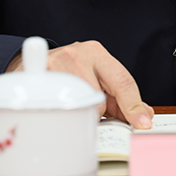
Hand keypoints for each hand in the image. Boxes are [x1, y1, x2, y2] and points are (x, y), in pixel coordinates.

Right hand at [6, 40, 153, 128]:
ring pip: (77, 106)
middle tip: (88, 111)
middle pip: (99, 100)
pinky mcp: (35, 77)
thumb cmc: (69, 71)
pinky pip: (55, 109)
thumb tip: (143, 115)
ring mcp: (55, 64)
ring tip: (69, 106)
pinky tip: (56, 109)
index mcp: (97, 53)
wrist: (33, 60)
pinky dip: (58, 115)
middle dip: (96, 113)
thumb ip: (120, 97)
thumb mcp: (97, 76)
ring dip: (76, 115)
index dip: (133, 106)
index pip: (123, 81)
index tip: (142, 123)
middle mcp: (77, 54)